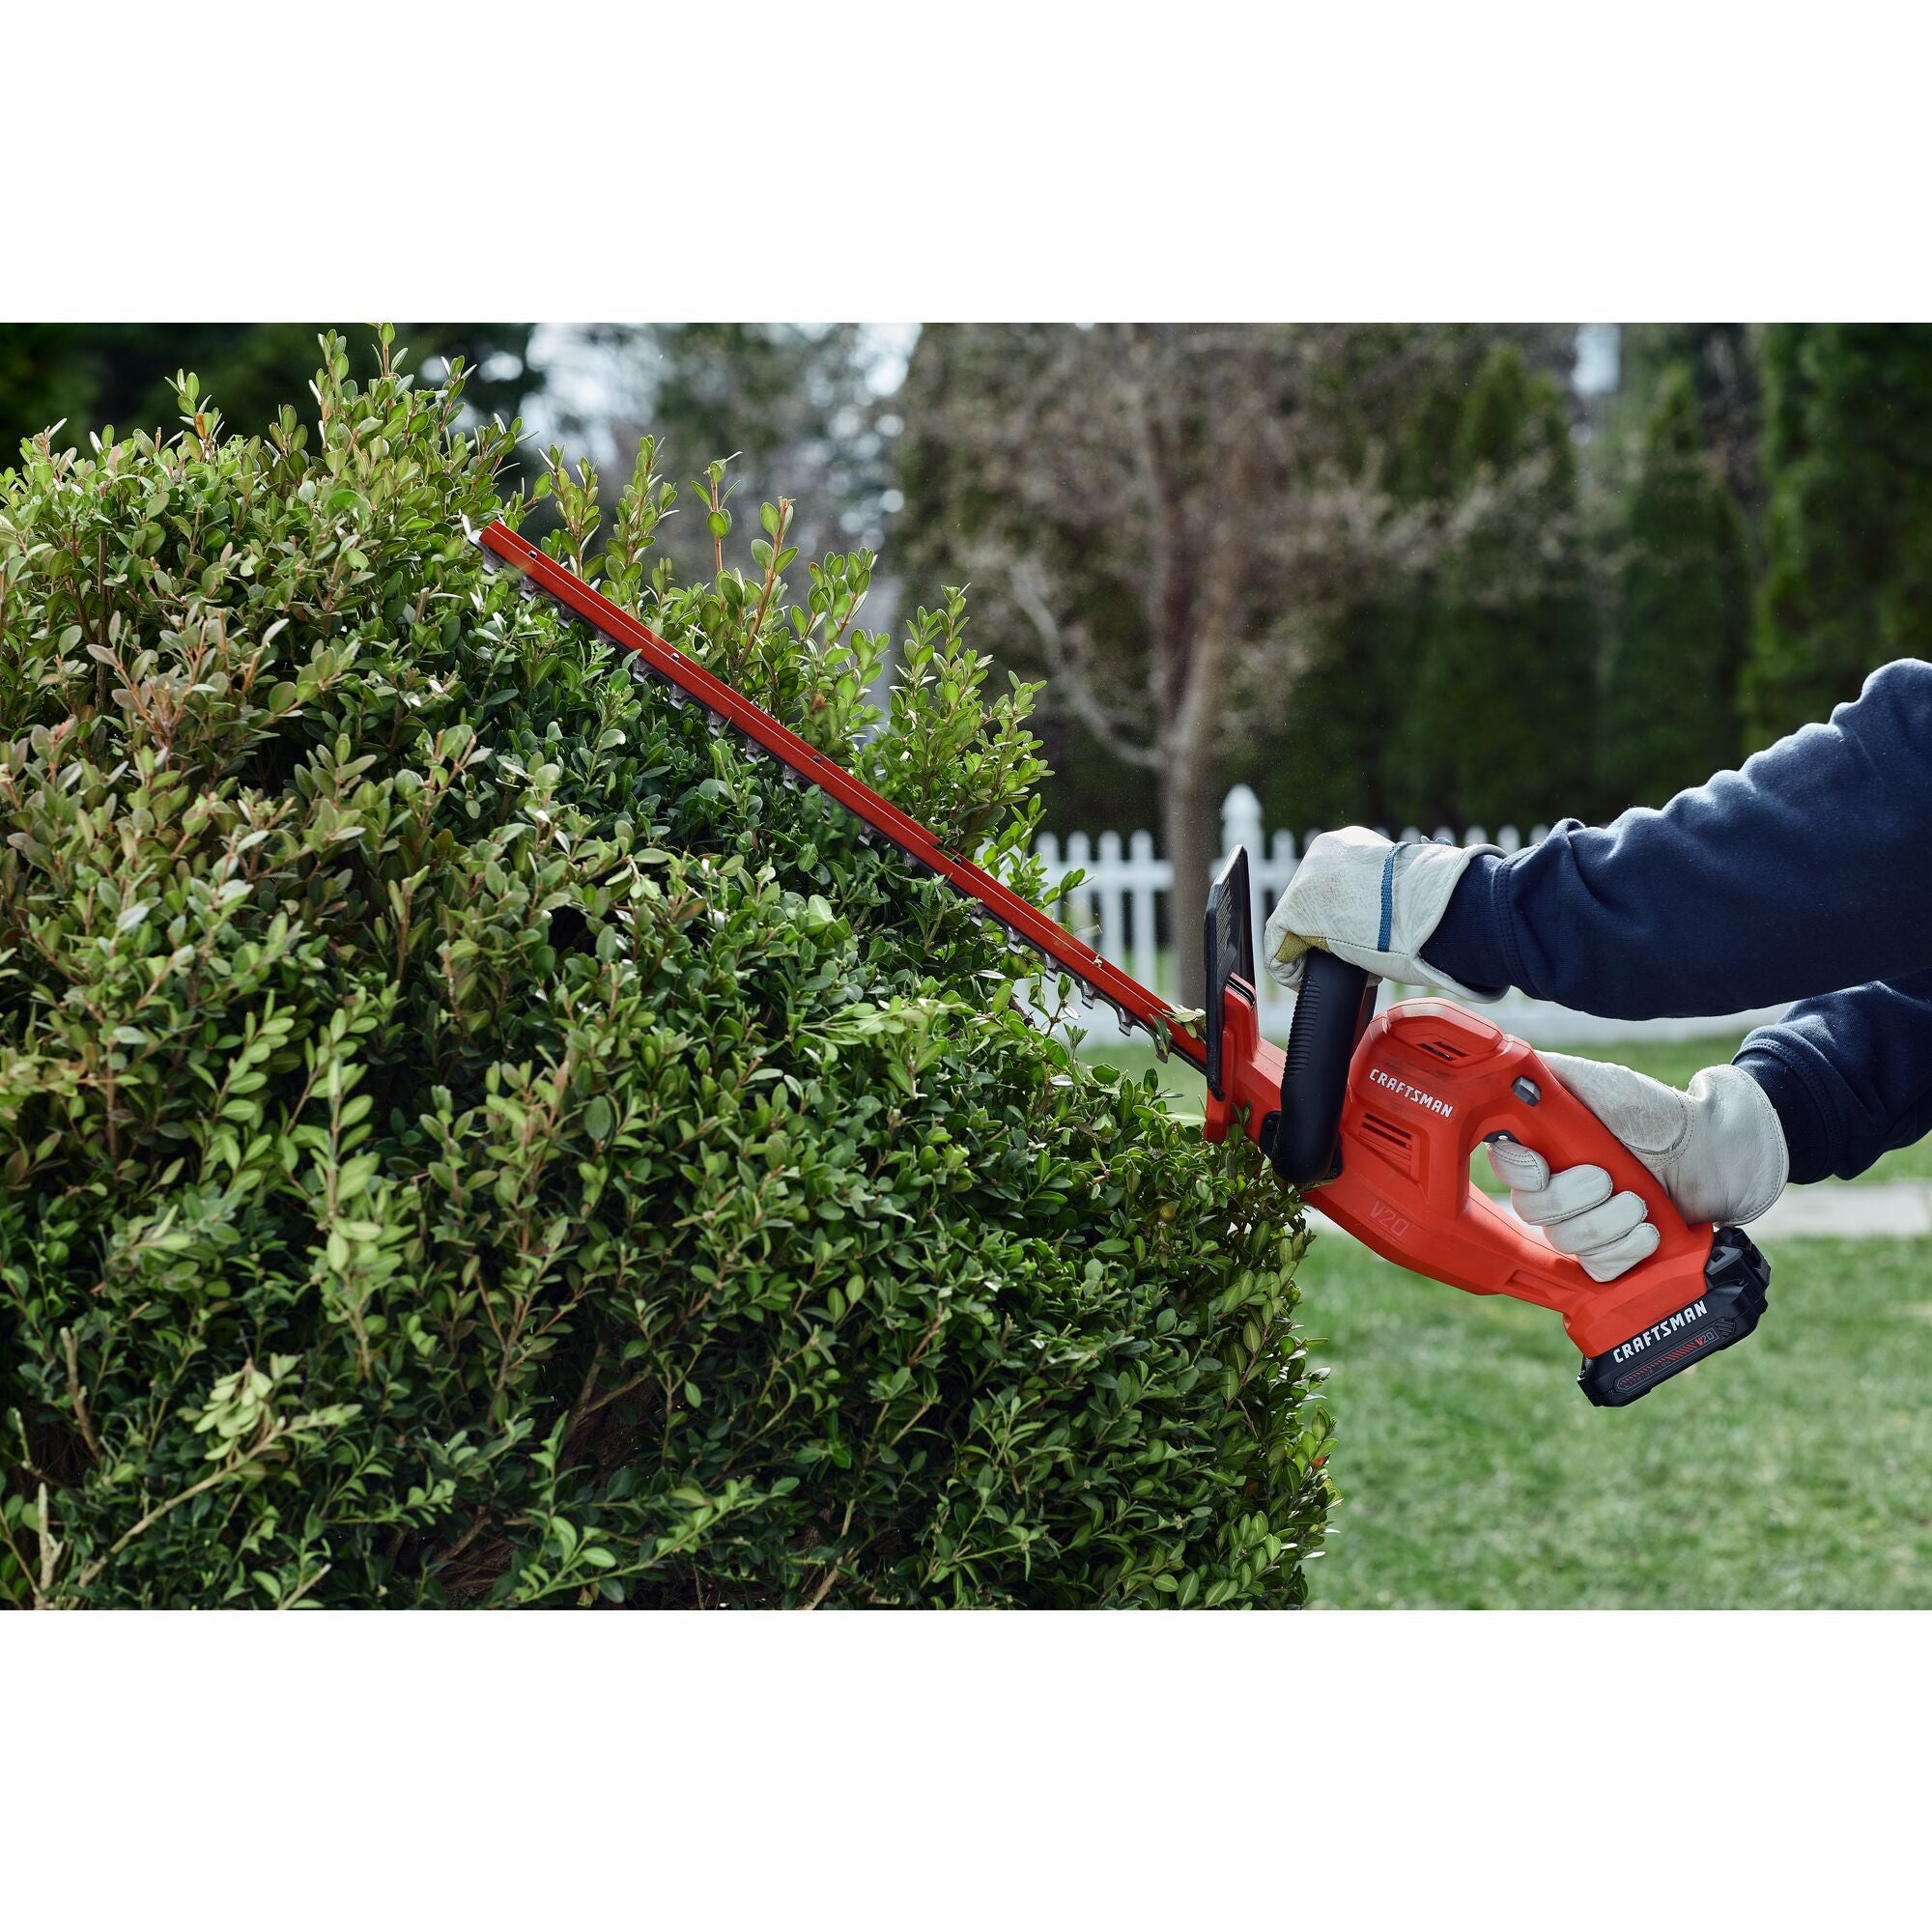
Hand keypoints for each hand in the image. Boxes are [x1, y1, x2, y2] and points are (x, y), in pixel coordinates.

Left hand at [1262, 826, 1501, 999]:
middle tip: (1350, 956)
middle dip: (1324, 932)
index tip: (1359, 937)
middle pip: (1309, 901)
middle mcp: (1321, 853)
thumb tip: (1383, 917)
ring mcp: (1303, 880)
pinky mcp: (1292, 911)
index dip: (1340, 915)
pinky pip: (1278, 947)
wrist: (1430, 906)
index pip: (1330, 883)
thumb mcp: (1403, 887)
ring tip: (1337, 969)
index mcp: (1350, 843)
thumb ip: (1383, 893)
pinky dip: (1290, 968)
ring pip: (1293, 923)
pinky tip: (1308, 980)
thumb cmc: (1432, 902)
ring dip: (1311, 950)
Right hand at [1486, 1056, 1788, 1280]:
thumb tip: (1502, 1071)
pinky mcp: (1612, 1252)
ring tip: (1641, 1203)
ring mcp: (1583, 1223)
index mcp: (1546, 1146)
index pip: (1504, 1168)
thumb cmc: (1658, 1113)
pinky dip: (1625, 1252)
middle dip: (1573, 1198)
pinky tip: (1649, 1233)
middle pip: (1531, 1211)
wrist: (1717, 1152)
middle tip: (1608, 1178)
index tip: (1543, 1167)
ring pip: (1566, 1241)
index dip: (1518, 1172)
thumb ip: (1550, 1076)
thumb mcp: (1602, 1083)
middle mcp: (1555, 1186)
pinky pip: (1597, 1268)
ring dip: (1608, 1224)